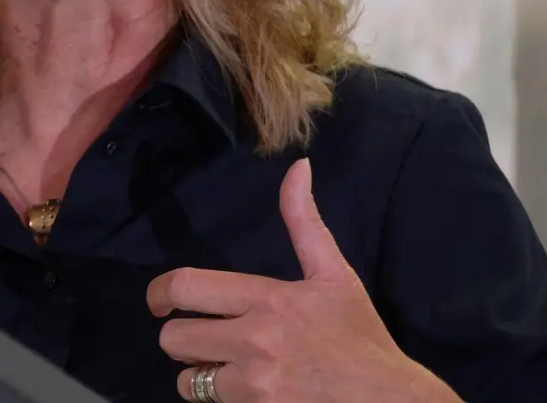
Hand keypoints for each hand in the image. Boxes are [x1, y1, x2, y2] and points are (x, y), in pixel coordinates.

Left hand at [147, 159, 457, 402]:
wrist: (387, 399)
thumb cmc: (359, 336)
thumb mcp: (334, 274)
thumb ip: (304, 222)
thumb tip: (298, 167)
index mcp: (267, 298)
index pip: (186, 288)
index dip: (159, 294)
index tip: (159, 303)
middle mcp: (254, 339)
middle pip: (173, 338)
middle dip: (181, 337)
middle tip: (202, 338)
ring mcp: (254, 382)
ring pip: (188, 379)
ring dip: (200, 373)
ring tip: (228, 367)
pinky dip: (220, 398)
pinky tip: (246, 390)